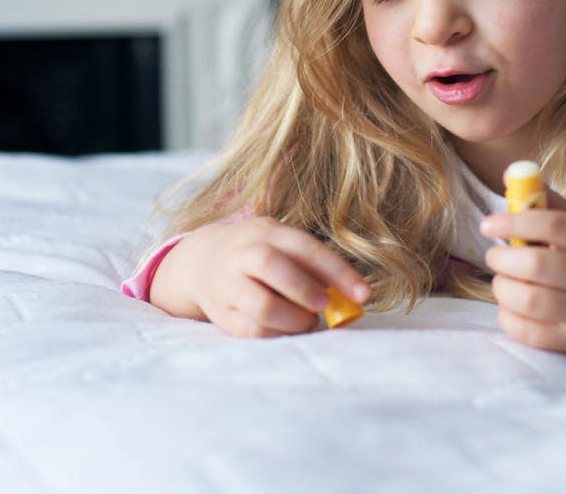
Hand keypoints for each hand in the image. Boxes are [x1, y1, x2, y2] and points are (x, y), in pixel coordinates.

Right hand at [150, 215, 370, 338]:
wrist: (203, 261)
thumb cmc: (260, 253)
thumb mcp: (282, 243)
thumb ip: (312, 265)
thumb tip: (351, 296)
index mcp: (266, 231)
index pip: (304, 247)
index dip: (337, 272)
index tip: (363, 294)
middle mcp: (242, 254)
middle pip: (271, 267)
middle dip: (306, 291)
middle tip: (326, 306)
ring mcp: (228, 285)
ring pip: (262, 306)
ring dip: (295, 319)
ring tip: (309, 321)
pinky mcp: (222, 315)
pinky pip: (253, 331)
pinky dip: (279, 334)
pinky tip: (289, 329)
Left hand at [480, 190, 565, 352]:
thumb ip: (545, 199)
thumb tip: (508, 174)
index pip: (554, 225)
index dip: (514, 222)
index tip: (487, 224)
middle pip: (537, 265)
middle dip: (502, 258)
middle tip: (493, 256)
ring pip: (529, 301)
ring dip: (502, 287)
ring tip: (501, 279)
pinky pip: (527, 332)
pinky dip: (507, 316)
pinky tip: (509, 305)